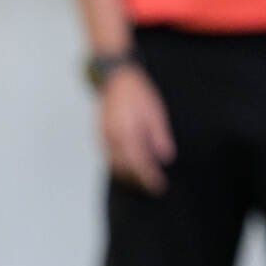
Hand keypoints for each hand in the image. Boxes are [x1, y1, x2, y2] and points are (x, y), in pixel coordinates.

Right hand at [100, 65, 175, 194]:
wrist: (115, 79)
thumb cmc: (138, 93)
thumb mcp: (156, 113)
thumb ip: (160, 137)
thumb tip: (165, 158)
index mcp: (128, 134)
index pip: (140, 164)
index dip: (149, 177)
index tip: (159, 187)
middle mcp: (113, 139)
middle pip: (125, 169)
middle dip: (138, 180)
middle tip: (151, 185)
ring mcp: (104, 138)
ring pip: (114, 165)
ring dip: (127, 175)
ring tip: (140, 179)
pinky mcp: (100, 135)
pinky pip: (108, 157)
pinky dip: (118, 165)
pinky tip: (128, 165)